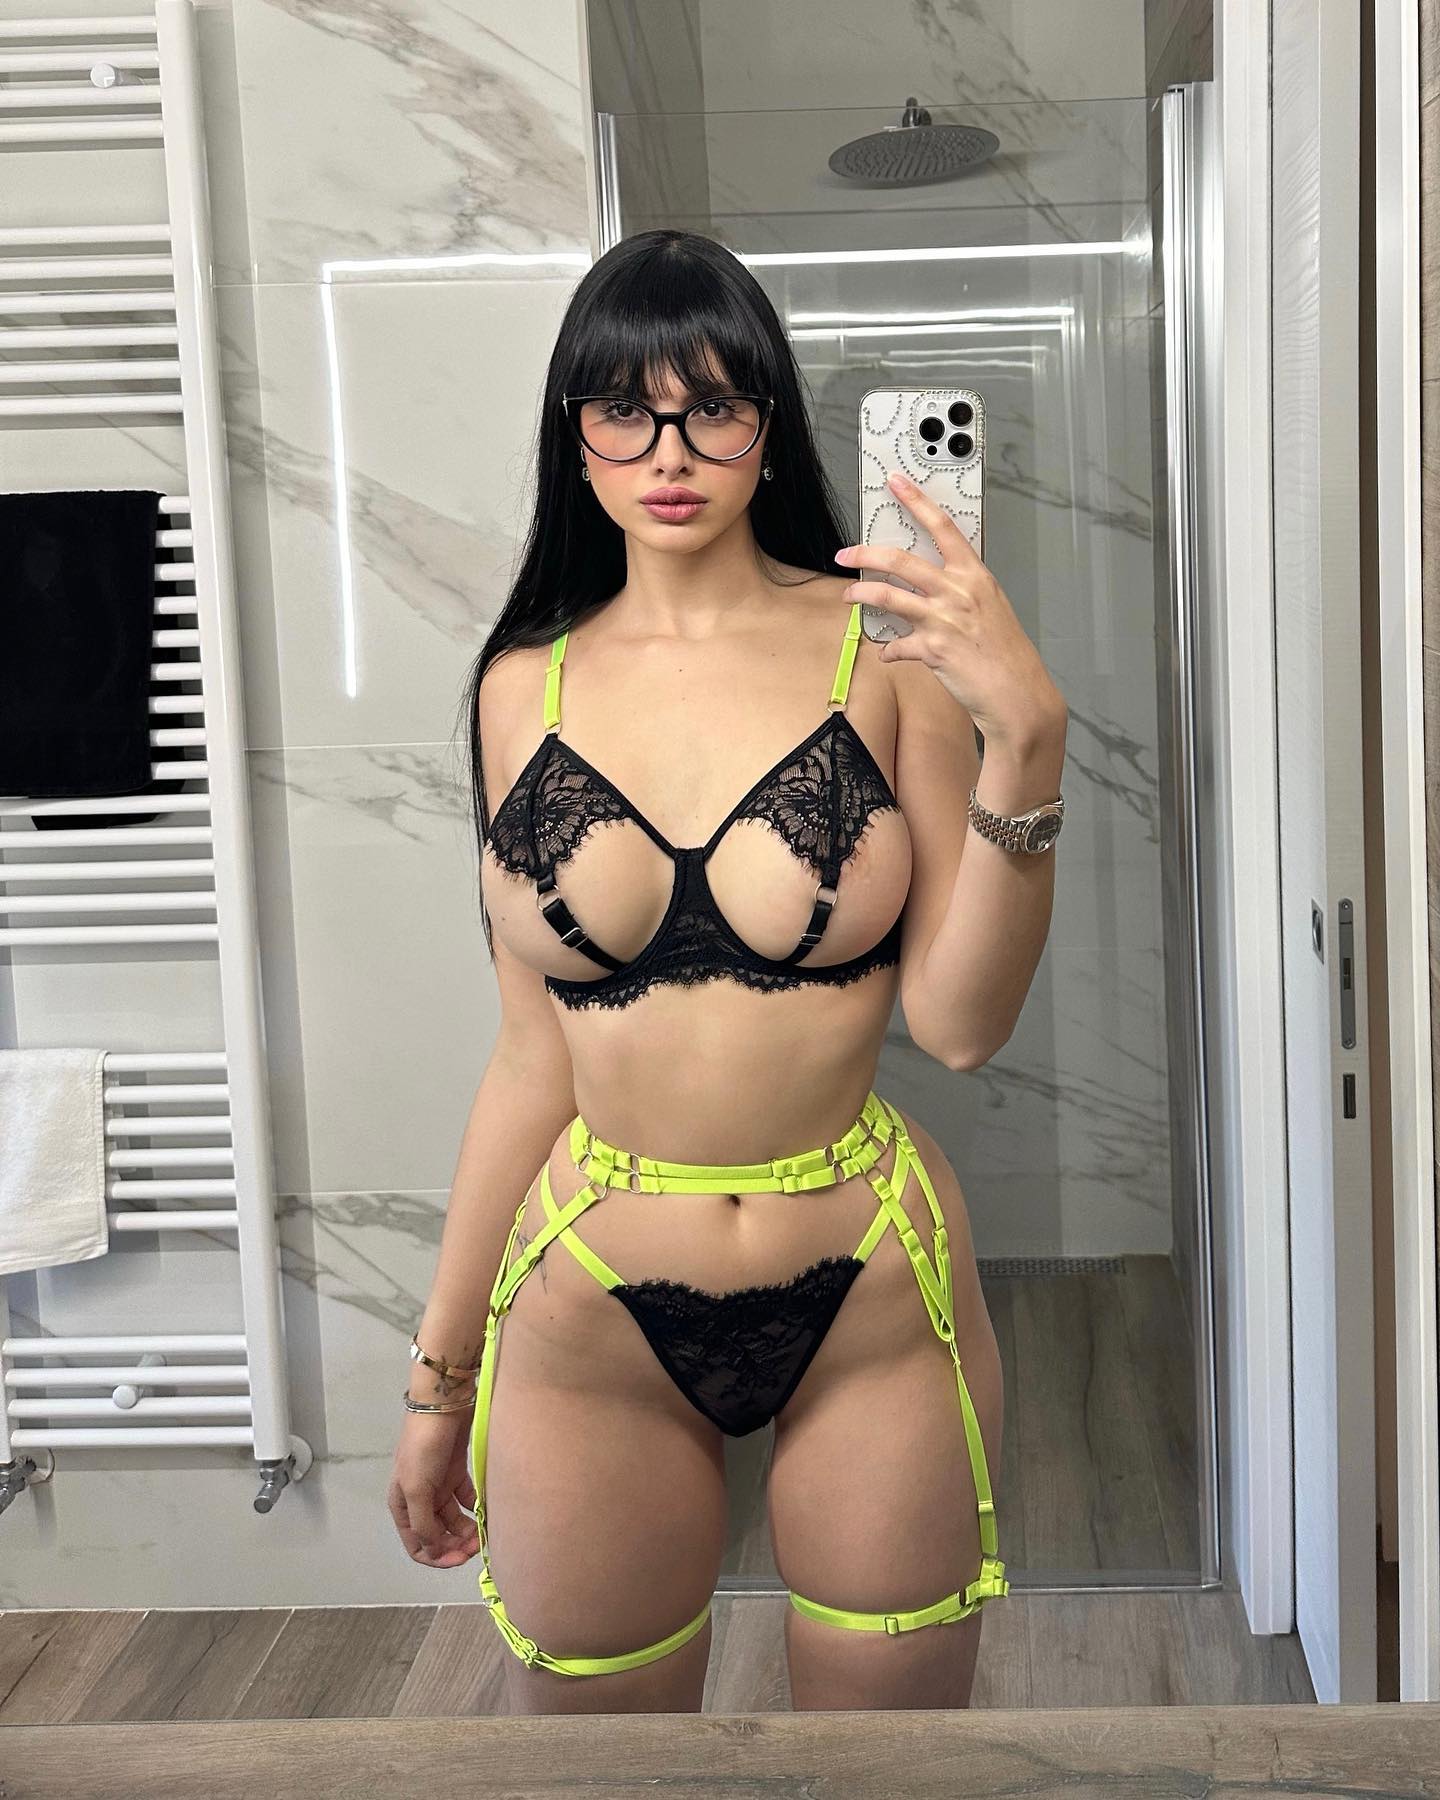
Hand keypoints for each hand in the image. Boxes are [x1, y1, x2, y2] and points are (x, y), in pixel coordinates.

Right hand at [388, 1405, 481, 1568]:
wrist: (443, 1406)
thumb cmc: (424, 1448)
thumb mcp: (416, 1488)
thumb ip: (423, 1523)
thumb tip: (434, 1550)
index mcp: (403, 1506)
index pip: (417, 1545)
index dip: (437, 1557)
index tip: (459, 1559)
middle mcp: (420, 1500)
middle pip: (438, 1534)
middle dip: (456, 1545)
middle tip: (477, 1546)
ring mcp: (439, 1486)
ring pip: (454, 1519)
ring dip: (466, 1530)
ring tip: (482, 1532)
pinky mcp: (456, 1473)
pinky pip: (466, 1500)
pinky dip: (475, 1510)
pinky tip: (486, 1513)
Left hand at [835, 469, 1065, 748]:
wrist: (1017, 694)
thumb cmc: (1005, 654)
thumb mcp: (990, 608)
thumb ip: (961, 591)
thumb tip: (933, 585)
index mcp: (975, 575)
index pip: (942, 527)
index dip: (916, 501)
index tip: (895, 482)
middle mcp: (958, 591)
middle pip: (900, 560)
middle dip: (865, 554)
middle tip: (845, 554)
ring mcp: (944, 619)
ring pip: (887, 596)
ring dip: (861, 595)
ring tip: (849, 596)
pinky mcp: (933, 649)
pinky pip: (896, 645)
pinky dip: (889, 650)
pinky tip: (889, 653)